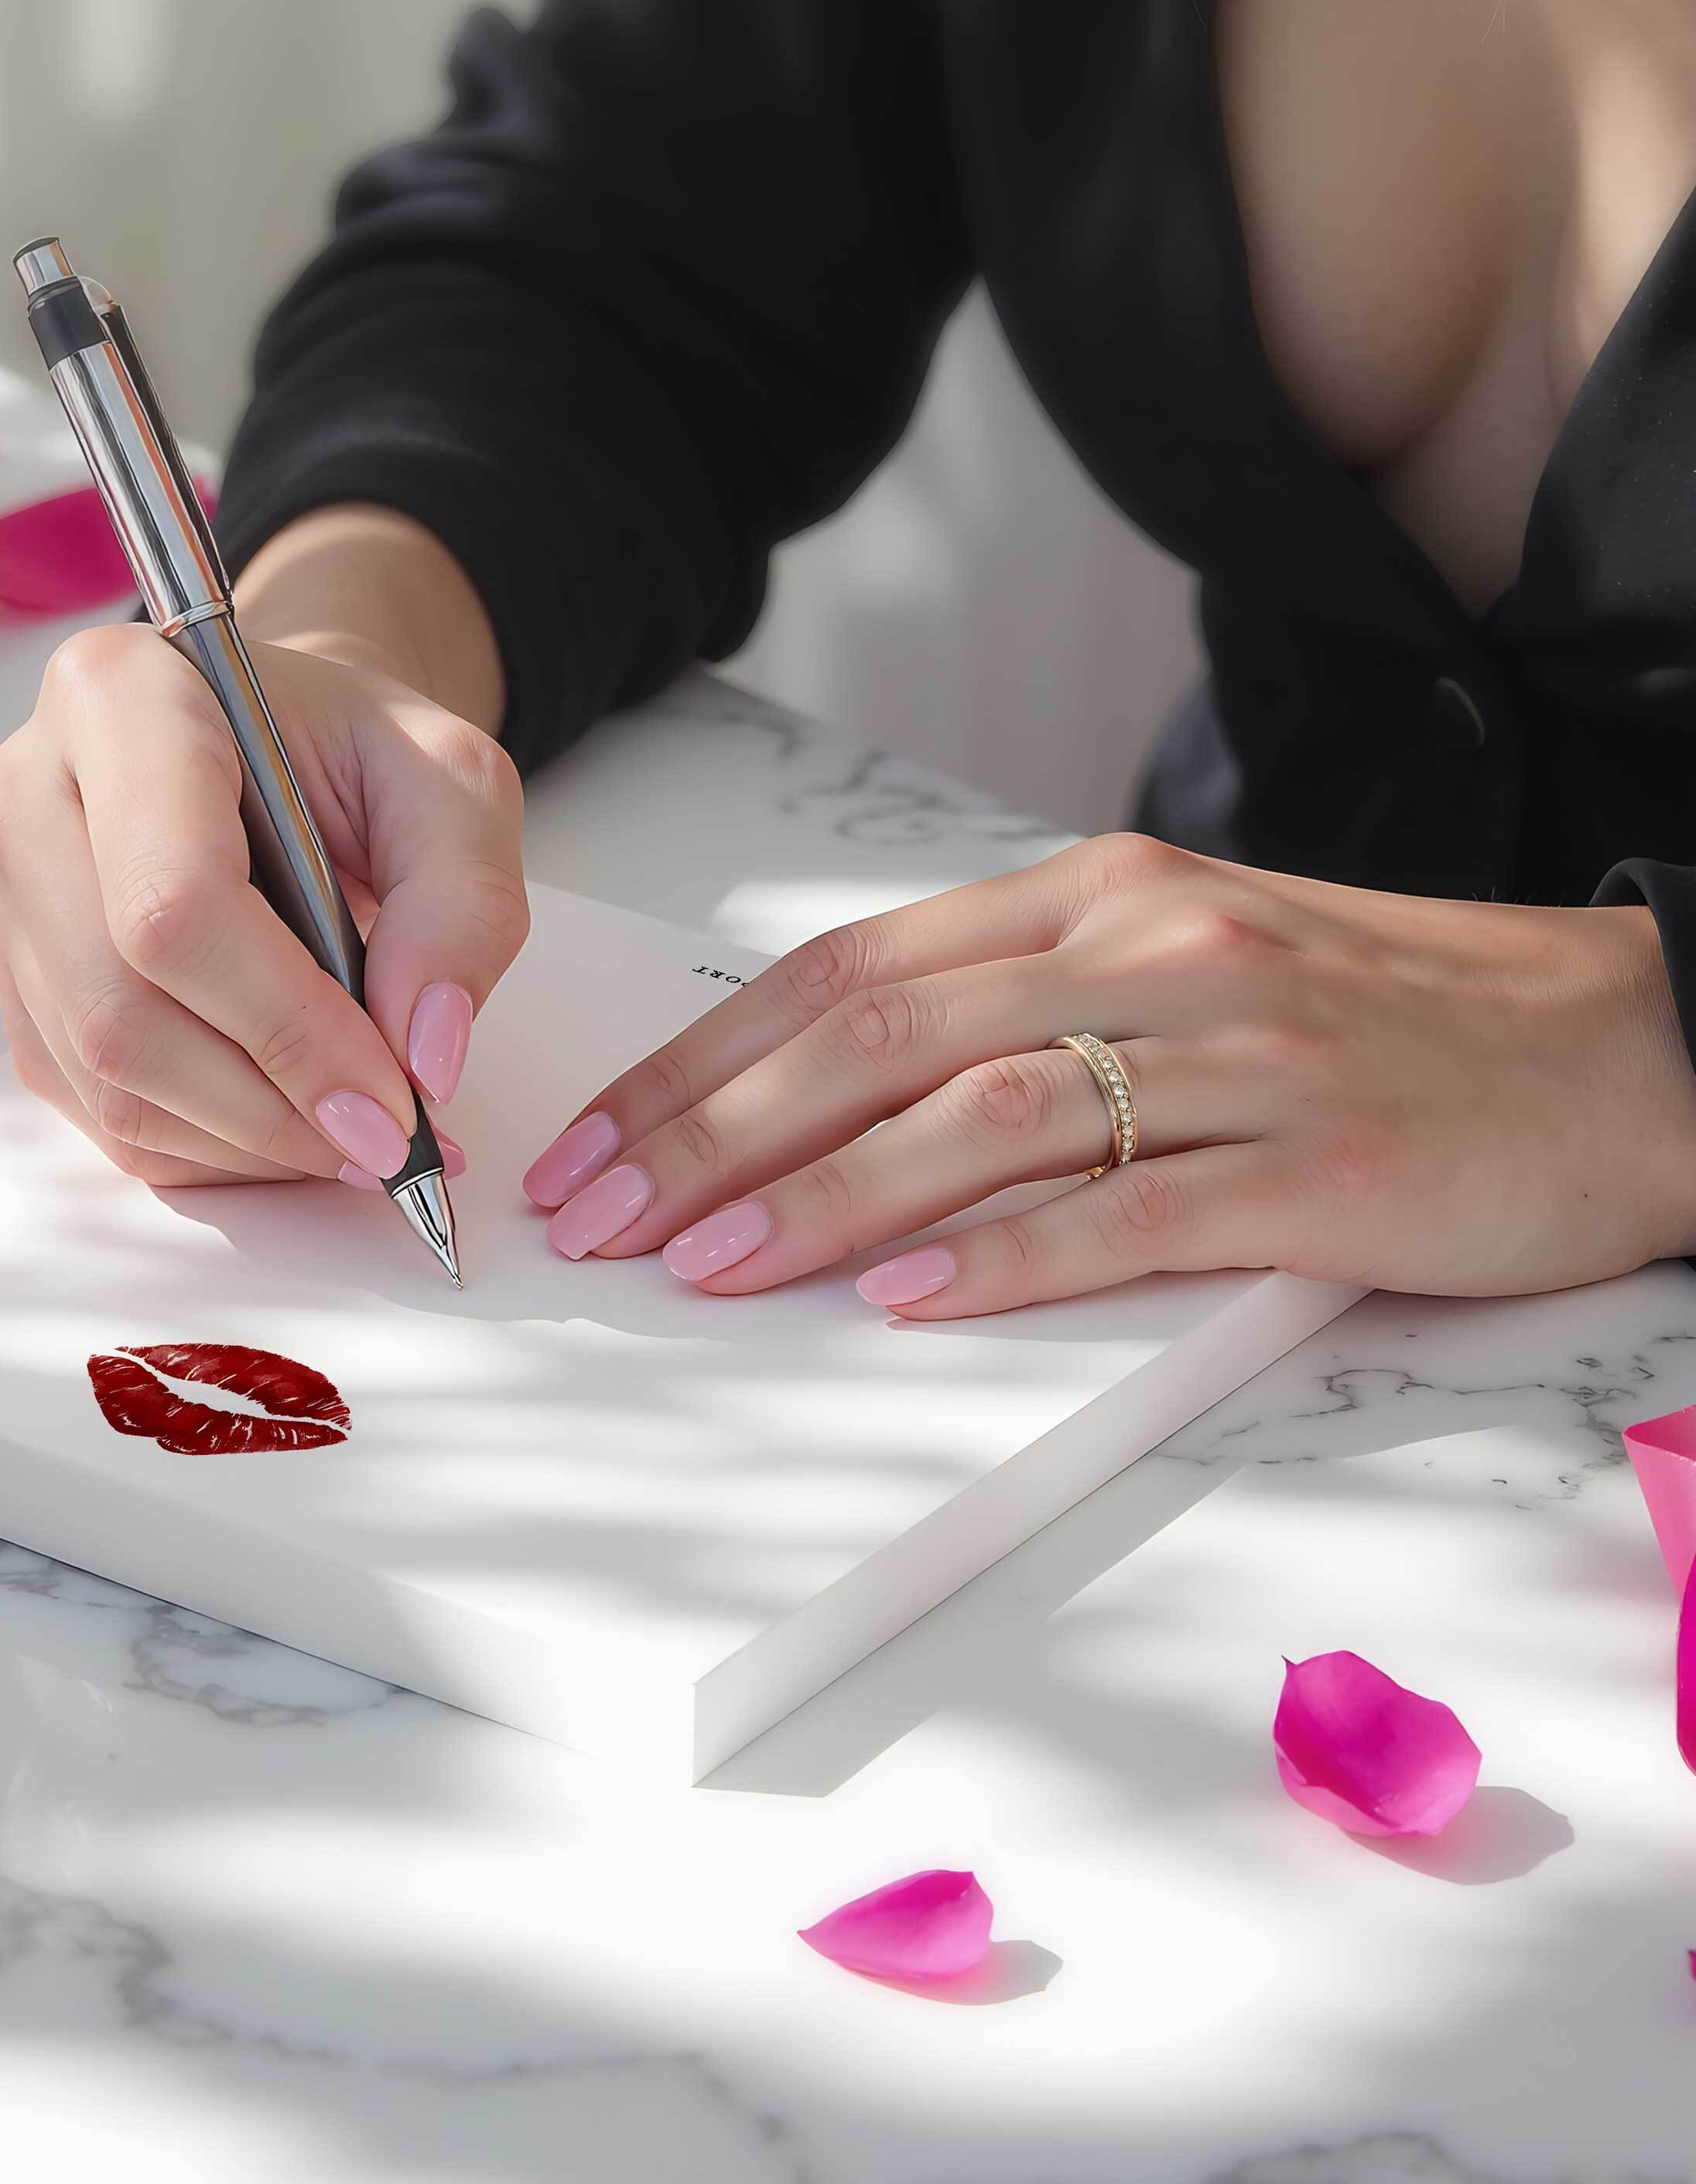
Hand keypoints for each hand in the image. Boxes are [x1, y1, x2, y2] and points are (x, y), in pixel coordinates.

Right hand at [0, 509, 528, 1188]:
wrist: (279, 750)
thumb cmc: (356, 754)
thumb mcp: (455, 783)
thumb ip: (464, 903)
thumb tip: (425, 1056)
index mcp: (122, 701)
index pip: (173, 901)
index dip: (286, 1027)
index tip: (391, 1100)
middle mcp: (27, 797)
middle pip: (122, 1011)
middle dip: (270, 1107)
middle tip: (388, 1141)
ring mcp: (6, 902)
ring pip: (106, 1081)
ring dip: (248, 1142)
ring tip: (356, 1133)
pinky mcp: (20, 990)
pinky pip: (100, 1115)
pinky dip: (212, 1150)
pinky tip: (294, 1122)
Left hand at [522, 833, 1695, 1312]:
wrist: (1614, 1045)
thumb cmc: (1368, 1011)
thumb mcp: (1174, 961)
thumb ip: (1012, 1003)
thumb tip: (821, 1089)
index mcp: (1092, 894)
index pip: (843, 967)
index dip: (700, 1057)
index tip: (596, 1139)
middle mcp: (1148, 949)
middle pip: (878, 1034)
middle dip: (713, 1131)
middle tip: (599, 1215)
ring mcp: (1237, 1053)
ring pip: (983, 1113)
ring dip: (824, 1195)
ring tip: (708, 1267)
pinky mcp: (1321, 1163)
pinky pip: (1134, 1208)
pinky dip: (1008, 1254)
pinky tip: (907, 1297)